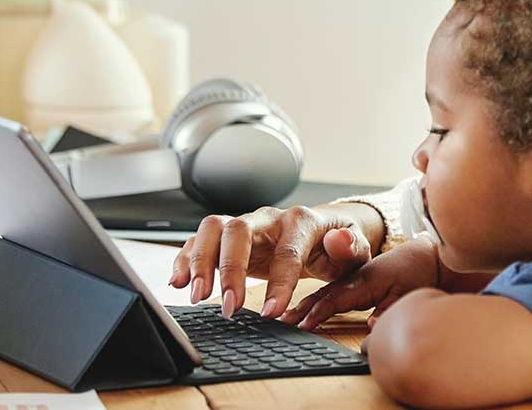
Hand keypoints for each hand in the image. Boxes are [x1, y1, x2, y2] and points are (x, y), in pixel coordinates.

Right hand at [168, 203, 380, 318]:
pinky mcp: (228, 238)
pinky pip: (198, 240)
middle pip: (238, 230)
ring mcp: (245, 225)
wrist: (323, 234)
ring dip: (200, 261)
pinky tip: (177, 283)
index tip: (271, 314)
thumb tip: (339, 241)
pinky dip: (184, 259)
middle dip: (229, 269)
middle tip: (228, 307)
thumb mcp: (354, 250)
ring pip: (213, 229)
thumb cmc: (337, 246)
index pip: (287, 250)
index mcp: (301, 221)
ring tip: (197, 297)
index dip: (279, 282)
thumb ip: (350, 248)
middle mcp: (268, 218)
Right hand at [280, 235, 442, 329]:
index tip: (301, 325)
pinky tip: (291, 307)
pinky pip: (319, 288)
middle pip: (319, 293)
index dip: (318, 312)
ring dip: (294, 303)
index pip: (336, 296)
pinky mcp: (346, 278)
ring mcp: (346, 275)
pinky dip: (303, 298)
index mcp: (364, 279)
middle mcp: (351, 276)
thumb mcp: (409, 294)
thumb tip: (374, 329)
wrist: (423, 254)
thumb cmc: (416, 272)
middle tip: (276, 322)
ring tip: (275, 316)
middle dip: (296, 308)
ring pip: (316, 290)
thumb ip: (389, 311)